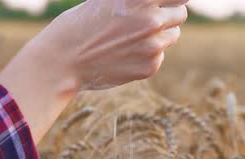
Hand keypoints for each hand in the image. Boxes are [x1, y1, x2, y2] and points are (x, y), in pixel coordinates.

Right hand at [38, 0, 188, 89]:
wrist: (63, 60)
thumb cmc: (81, 23)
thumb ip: (138, 0)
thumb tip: (158, 3)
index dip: (172, 0)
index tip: (164, 4)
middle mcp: (151, 18)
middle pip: (181, 14)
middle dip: (167, 15)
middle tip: (145, 21)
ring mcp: (153, 45)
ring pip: (173, 35)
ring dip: (159, 35)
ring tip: (130, 38)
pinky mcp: (150, 66)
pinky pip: (160, 56)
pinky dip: (147, 56)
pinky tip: (124, 55)